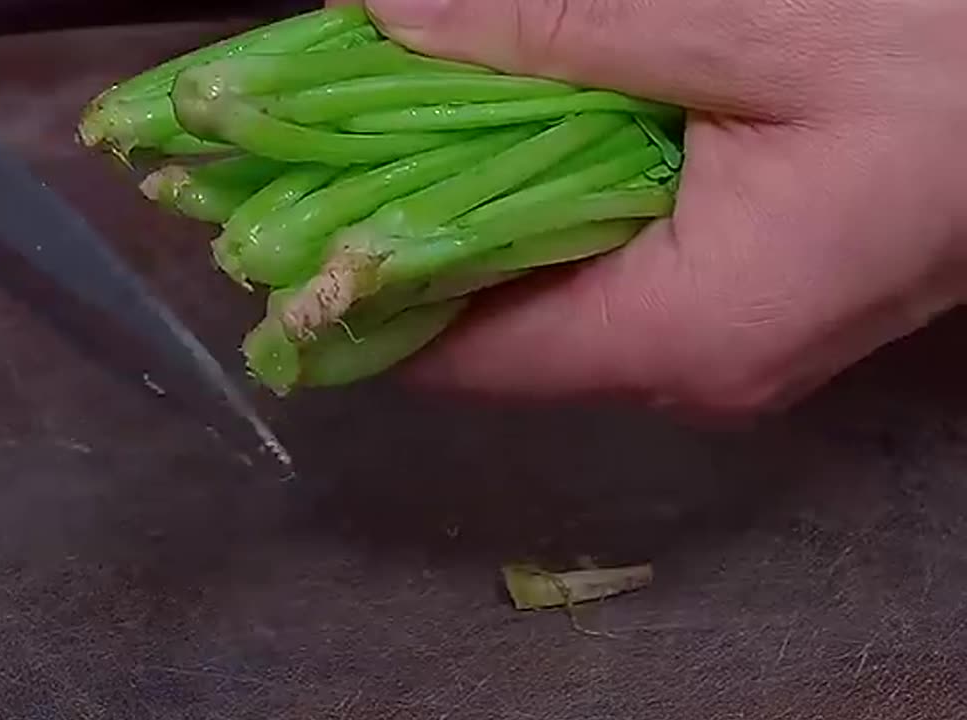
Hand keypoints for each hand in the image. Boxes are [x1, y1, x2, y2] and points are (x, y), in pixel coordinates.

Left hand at [329, 0, 966, 417]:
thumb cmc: (960, 51)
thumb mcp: (754, 20)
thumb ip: (556, 27)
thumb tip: (388, 16)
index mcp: (689, 331)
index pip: (460, 352)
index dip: (358, 285)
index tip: (278, 211)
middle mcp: (696, 363)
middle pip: (494, 322)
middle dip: (403, 227)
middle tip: (326, 130)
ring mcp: (725, 333)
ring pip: (546, 288)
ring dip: (471, 201)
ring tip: (400, 112)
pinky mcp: (746, 289)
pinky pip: (606, 259)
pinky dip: (544, 196)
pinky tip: (511, 122)